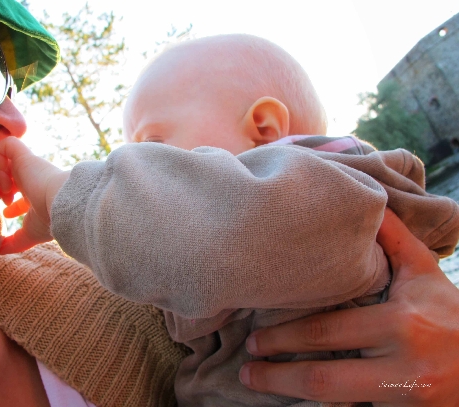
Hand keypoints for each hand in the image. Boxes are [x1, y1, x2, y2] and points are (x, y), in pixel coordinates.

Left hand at [0, 137, 69, 253]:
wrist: (62, 203)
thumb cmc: (51, 220)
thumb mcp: (31, 233)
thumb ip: (16, 242)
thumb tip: (0, 251)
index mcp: (38, 194)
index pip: (23, 193)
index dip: (11, 201)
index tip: (7, 213)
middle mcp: (33, 178)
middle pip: (13, 174)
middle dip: (2, 185)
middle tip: (5, 198)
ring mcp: (29, 166)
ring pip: (7, 159)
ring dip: (0, 175)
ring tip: (6, 190)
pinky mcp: (25, 156)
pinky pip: (6, 144)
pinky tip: (5, 177)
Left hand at [239, 208, 458, 405]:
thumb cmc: (450, 313)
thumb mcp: (425, 273)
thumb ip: (394, 239)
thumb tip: (367, 202)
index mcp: (402, 323)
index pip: (329, 331)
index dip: (286, 336)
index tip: (254, 338)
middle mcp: (403, 365)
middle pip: (324, 376)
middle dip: (277, 374)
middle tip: (246, 367)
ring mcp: (403, 397)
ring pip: (334, 402)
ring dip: (289, 395)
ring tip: (254, 384)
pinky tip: (293, 405)